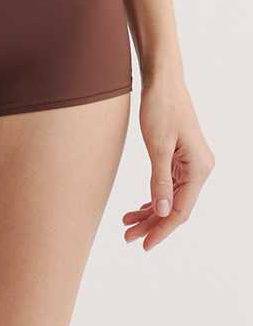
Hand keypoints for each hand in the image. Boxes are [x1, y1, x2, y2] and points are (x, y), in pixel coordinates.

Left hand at [122, 77, 213, 249]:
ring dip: (150, 211)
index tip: (143, 244)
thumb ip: (160, 180)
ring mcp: (190, 163)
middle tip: (127, 236)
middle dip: (151, 223)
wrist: (162, 81)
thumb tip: (161, 211)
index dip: (162, 229)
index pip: (180, 210)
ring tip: (126, 223)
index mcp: (199, 168)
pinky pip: (168, 185)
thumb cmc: (160, 108)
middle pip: (175, 206)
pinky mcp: (180, 157)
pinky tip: (138, 207)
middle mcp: (199, 168)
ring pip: (170, 197)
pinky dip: (153, 196)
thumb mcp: (157, 146)